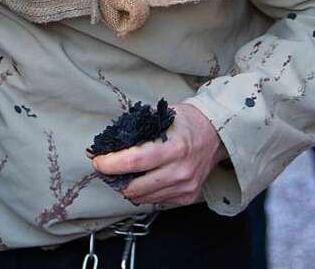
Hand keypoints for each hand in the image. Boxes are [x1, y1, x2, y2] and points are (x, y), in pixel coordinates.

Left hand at [89, 103, 226, 206]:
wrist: (217, 135)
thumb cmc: (186, 122)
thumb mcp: (163, 114)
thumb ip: (139, 123)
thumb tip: (111, 134)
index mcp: (173, 147)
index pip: (134, 162)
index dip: (111, 164)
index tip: (97, 160)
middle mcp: (180, 171)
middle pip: (136, 187)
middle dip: (114, 179)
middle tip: (105, 168)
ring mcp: (185, 187)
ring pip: (144, 198)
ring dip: (127, 188)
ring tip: (121, 174)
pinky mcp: (187, 197)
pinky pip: (157, 200)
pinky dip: (144, 192)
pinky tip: (141, 179)